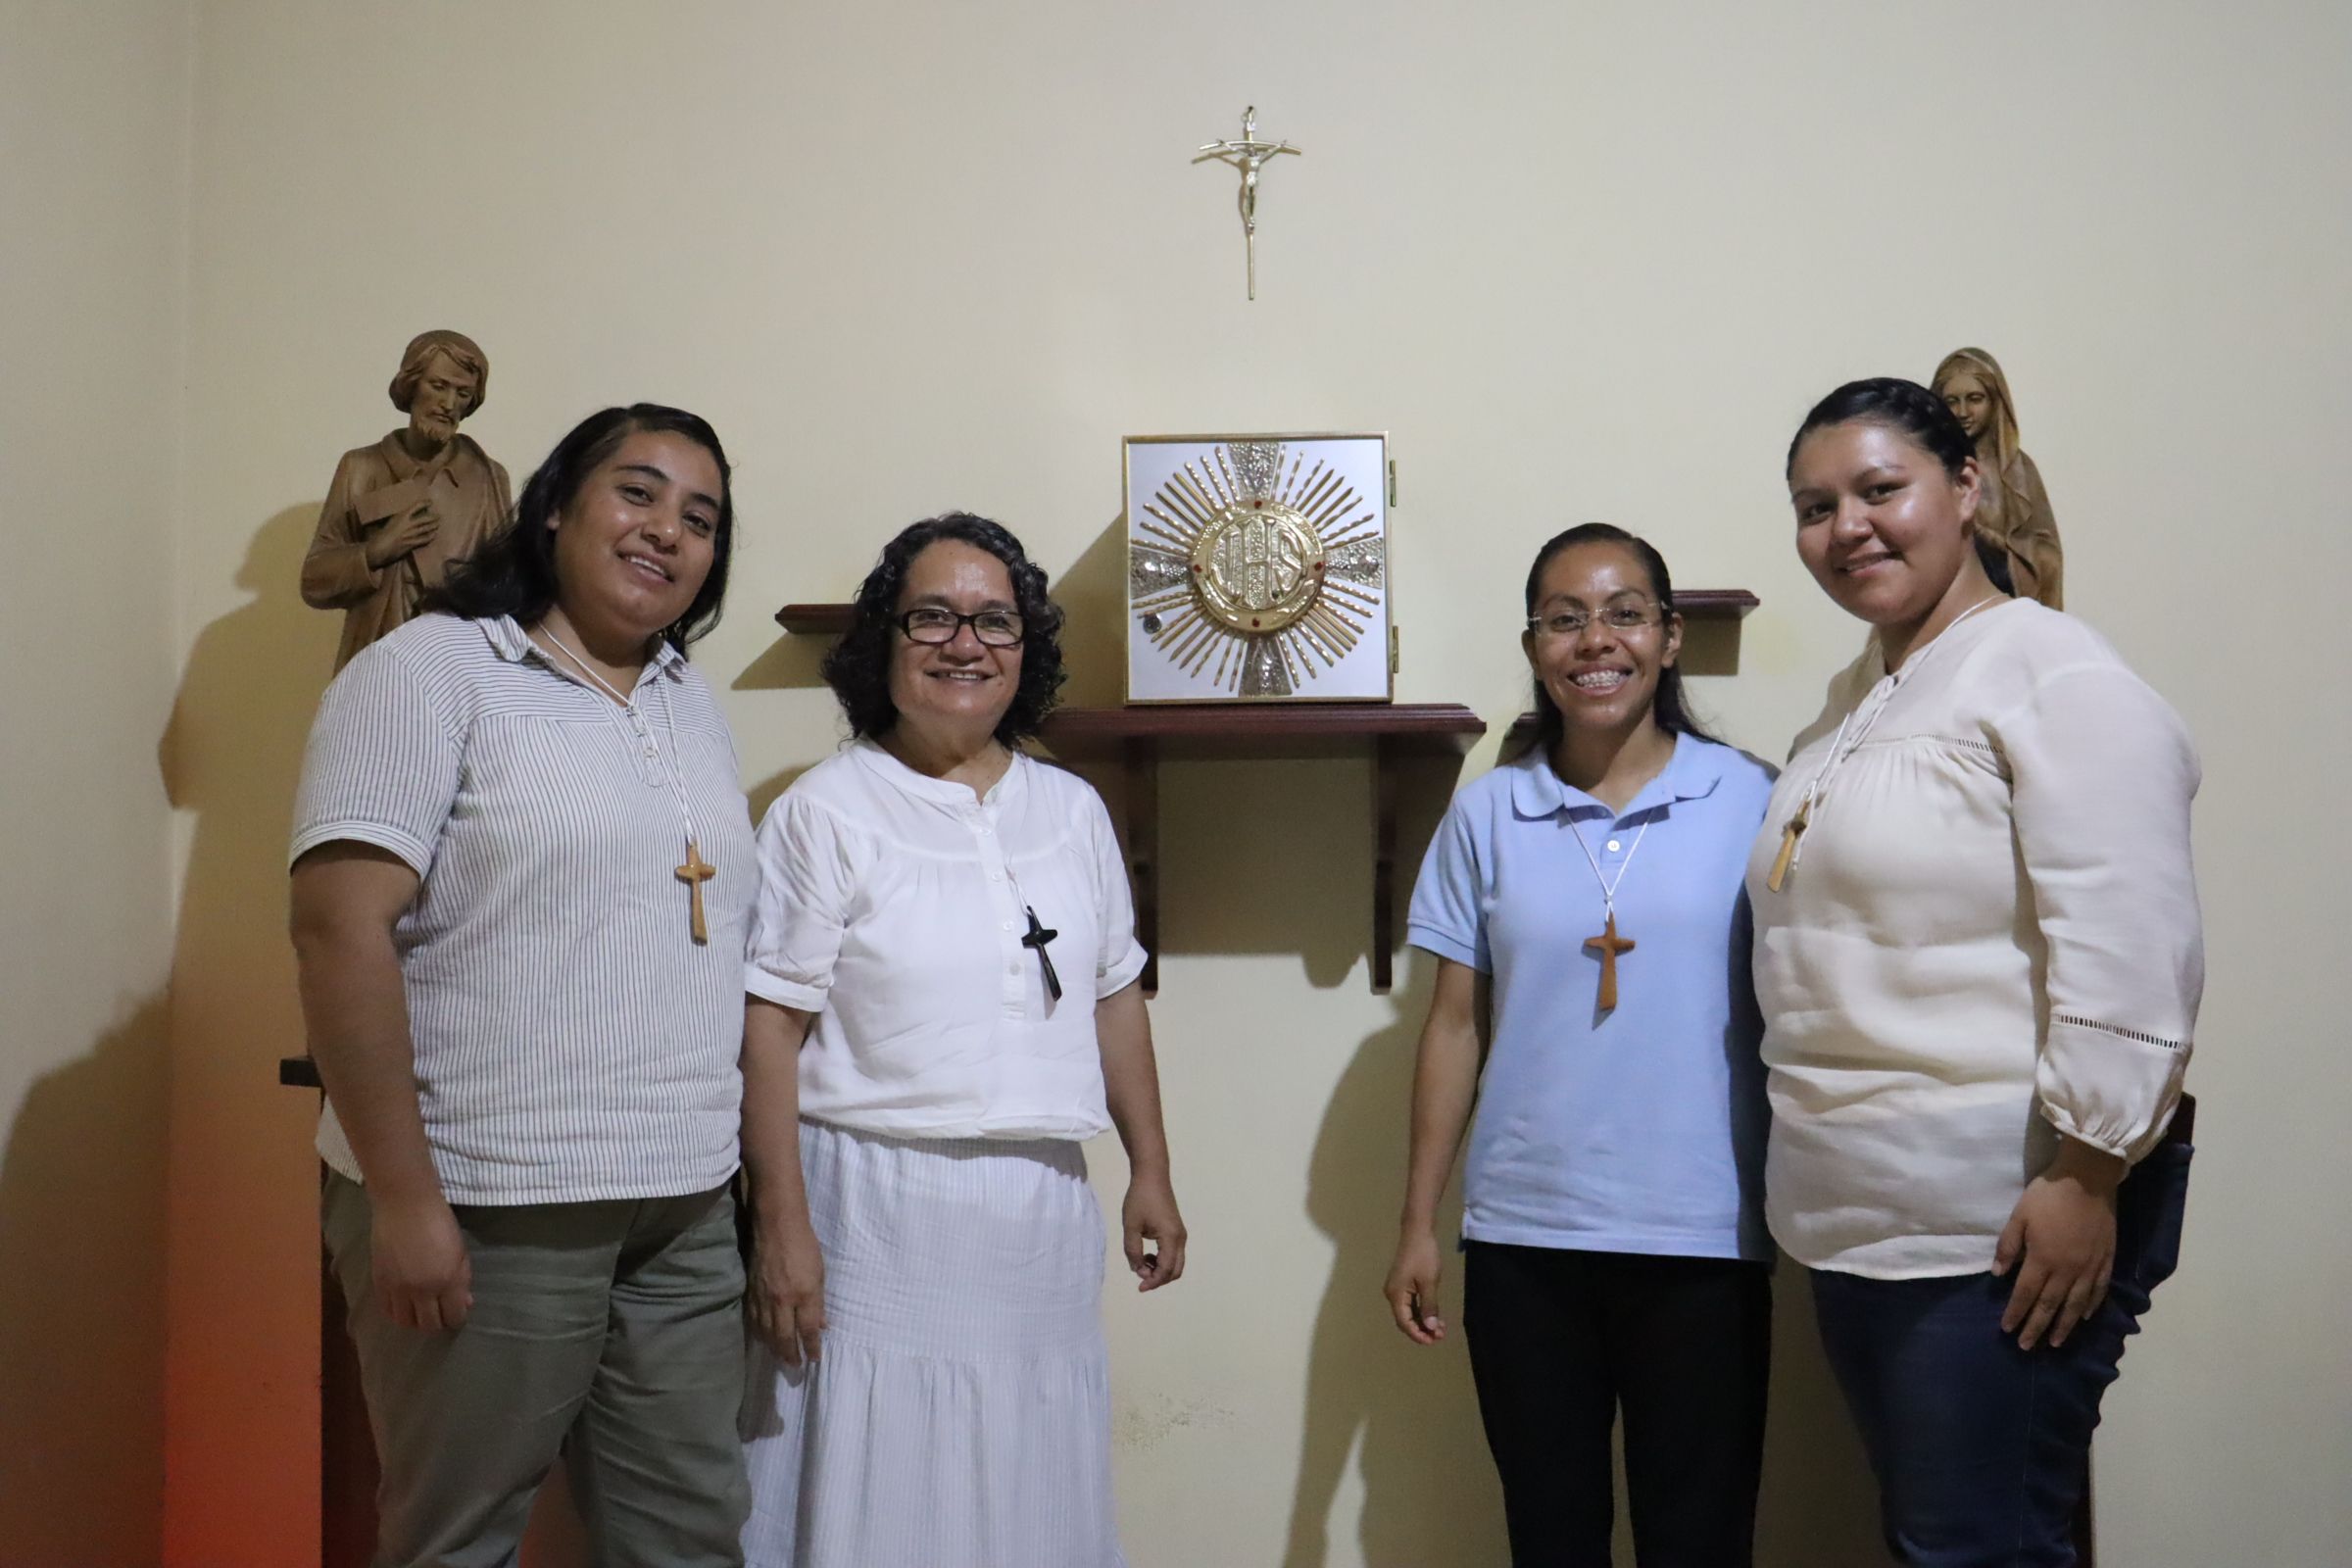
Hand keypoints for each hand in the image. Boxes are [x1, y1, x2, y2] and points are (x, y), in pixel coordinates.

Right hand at [365, 501, 440, 567]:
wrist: (382, 546)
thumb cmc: (385, 532)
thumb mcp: (393, 521)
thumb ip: (403, 517)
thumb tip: (413, 513)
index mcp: (402, 516)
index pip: (416, 506)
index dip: (425, 503)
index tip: (430, 501)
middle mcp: (408, 524)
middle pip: (426, 518)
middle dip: (434, 517)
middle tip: (439, 515)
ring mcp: (412, 534)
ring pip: (427, 529)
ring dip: (434, 526)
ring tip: (438, 524)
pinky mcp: (413, 543)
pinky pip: (425, 539)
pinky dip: (430, 536)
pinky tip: (434, 535)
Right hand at [371, 1195, 471, 1331]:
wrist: (405, 1204)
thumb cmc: (440, 1222)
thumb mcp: (460, 1251)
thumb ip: (462, 1280)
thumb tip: (465, 1302)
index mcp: (448, 1280)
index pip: (454, 1316)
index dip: (457, 1317)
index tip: (456, 1311)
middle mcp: (422, 1290)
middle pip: (429, 1325)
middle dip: (437, 1322)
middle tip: (439, 1312)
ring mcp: (398, 1288)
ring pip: (406, 1322)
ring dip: (415, 1321)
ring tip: (420, 1311)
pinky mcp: (379, 1282)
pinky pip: (387, 1310)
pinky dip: (397, 1313)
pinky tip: (403, 1305)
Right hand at [747, 1214, 826, 1365]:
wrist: (776, 1226)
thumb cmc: (805, 1246)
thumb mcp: (820, 1273)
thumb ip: (818, 1302)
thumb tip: (821, 1325)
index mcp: (803, 1295)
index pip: (807, 1330)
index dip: (811, 1348)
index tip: (814, 1359)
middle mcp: (782, 1301)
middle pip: (784, 1337)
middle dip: (790, 1355)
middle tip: (794, 1367)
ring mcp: (763, 1298)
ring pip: (766, 1332)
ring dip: (773, 1348)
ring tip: (780, 1357)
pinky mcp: (750, 1293)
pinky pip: (753, 1320)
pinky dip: (759, 1334)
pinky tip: (763, 1339)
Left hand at [1123, 1172, 1186, 1290]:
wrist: (1152, 1175)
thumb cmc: (1140, 1199)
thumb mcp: (1131, 1226)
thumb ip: (1133, 1251)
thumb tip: (1137, 1269)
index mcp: (1171, 1238)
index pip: (1165, 1270)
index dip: (1153, 1282)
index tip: (1139, 1287)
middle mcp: (1180, 1239)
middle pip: (1175, 1271)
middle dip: (1158, 1279)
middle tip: (1140, 1278)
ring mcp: (1180, 1234)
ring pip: (1176, 1263)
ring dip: (1160, 1269)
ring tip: (1141, 1262)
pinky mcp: (1176, 1230)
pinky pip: (1174, 1253)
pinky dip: (1162, 1260)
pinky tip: (1147, 1254)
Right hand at [1384, 1229, 1446, 1344]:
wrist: (1418, 1232)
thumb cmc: (1423, 1256)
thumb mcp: (1429, 1282)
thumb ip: (1429, 1306)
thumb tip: (1430, 1328)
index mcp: (1395, 1295)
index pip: (1404, 1322)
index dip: (1418, 1334)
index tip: (1433, 1341)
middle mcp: (1392, 1294)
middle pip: (1405, 1319)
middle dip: (1422, 1330)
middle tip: (1440, 1336)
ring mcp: (1397, 1289)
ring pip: (1408, 1312)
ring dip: (1423, 1321)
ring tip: (1440, 1329)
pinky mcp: (1403, 1284)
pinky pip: (1410, 1304)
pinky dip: (1421, 1311)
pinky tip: (1434, 1316)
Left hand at [1995, 1139, 2123, 1349]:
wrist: (2088, 1179)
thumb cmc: (2048, 1195)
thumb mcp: (2018, 1216)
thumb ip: (2008, 1246)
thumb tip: (1997, 1275)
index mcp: (2042, 1259)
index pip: (2025, 1294)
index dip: (2016, 1313)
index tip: (2007, 1329)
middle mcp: (2067, 1270)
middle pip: (2049, 1306)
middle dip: (2036, 1328)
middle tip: (2027, 1347)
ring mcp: (2089, 1267)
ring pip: (2075, 1305)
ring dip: (2064, 1325)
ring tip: (2056, 1342)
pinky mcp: (2106, 1260)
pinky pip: (2099, 1290)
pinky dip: (2090, 1307)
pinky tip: (2084, 1317)